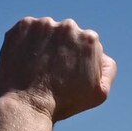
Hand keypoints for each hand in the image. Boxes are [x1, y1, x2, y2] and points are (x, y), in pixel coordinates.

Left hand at [0, 17, 115, 120]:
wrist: (27, 106)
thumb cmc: (63, 103)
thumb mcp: (99, 92)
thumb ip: (108, 68)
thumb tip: (102, 54)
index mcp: (90, 38)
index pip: (84, 44)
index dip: (75, 60)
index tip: (65, 75)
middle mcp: (69, 26)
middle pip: (65, 35)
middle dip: (59, 49)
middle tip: (49, 72)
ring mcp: (44, 24)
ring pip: (45, 32)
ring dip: (42, 45)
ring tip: (35, 68)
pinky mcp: (23, 26)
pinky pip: (25, 31)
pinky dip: (24, 43)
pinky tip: (23, 61)